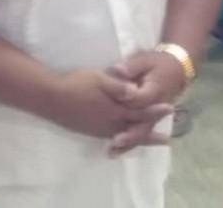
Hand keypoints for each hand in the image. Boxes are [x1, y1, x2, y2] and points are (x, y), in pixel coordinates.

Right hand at [45, 69, 173, 142]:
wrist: (52, 98)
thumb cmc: (76, 84)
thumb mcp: (99, 79)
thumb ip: (118, 87)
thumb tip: (136, 91)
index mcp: (115, 107)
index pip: (140, 110)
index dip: (155, 110)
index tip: (170, 109)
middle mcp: (110, 122)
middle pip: (135, 128)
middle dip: (151, 132)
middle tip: (167, 139)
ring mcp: (100, 129)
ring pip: (125, 135)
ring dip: (138, 138)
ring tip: (150, 142)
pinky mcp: (91, 131)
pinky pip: (112, 138)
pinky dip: (122, 140)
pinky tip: (123, 140)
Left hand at [101, 50, 189, 151]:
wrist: (177, 69)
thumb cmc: (158, 63)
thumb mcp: (145, 60)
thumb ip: (131, 67)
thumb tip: (118, 70)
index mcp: (155, 91)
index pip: (141, 99)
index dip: (128, 101)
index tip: (113, 101)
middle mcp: (156, 108)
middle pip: (144, 124)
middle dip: (130, 134)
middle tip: (115, 141)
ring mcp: (155, 116)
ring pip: (143, 133)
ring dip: (129, 143)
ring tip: (113, 152)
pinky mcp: (151, 119)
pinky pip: (142, 133)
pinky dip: (131, 143)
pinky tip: (117, 151)